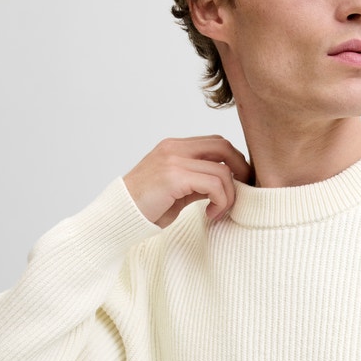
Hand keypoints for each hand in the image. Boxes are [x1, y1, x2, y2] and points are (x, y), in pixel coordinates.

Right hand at [123, 136, 251, 227]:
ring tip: (218, 211)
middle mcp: (174, 148)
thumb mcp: (179, 191)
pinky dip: (220, 202)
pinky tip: (210, 214)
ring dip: (229, 196)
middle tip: (241, 193)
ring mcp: (173, 160)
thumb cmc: (147, 207)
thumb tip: (227, 184)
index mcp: (175, 147)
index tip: (238, 184)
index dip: (234, 161)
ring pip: (223, 170)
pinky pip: (214, 185)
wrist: (119, 216)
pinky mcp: (174, 176)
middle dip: (241, 170)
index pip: (216, 143)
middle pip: (224, 147)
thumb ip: (200, 182)